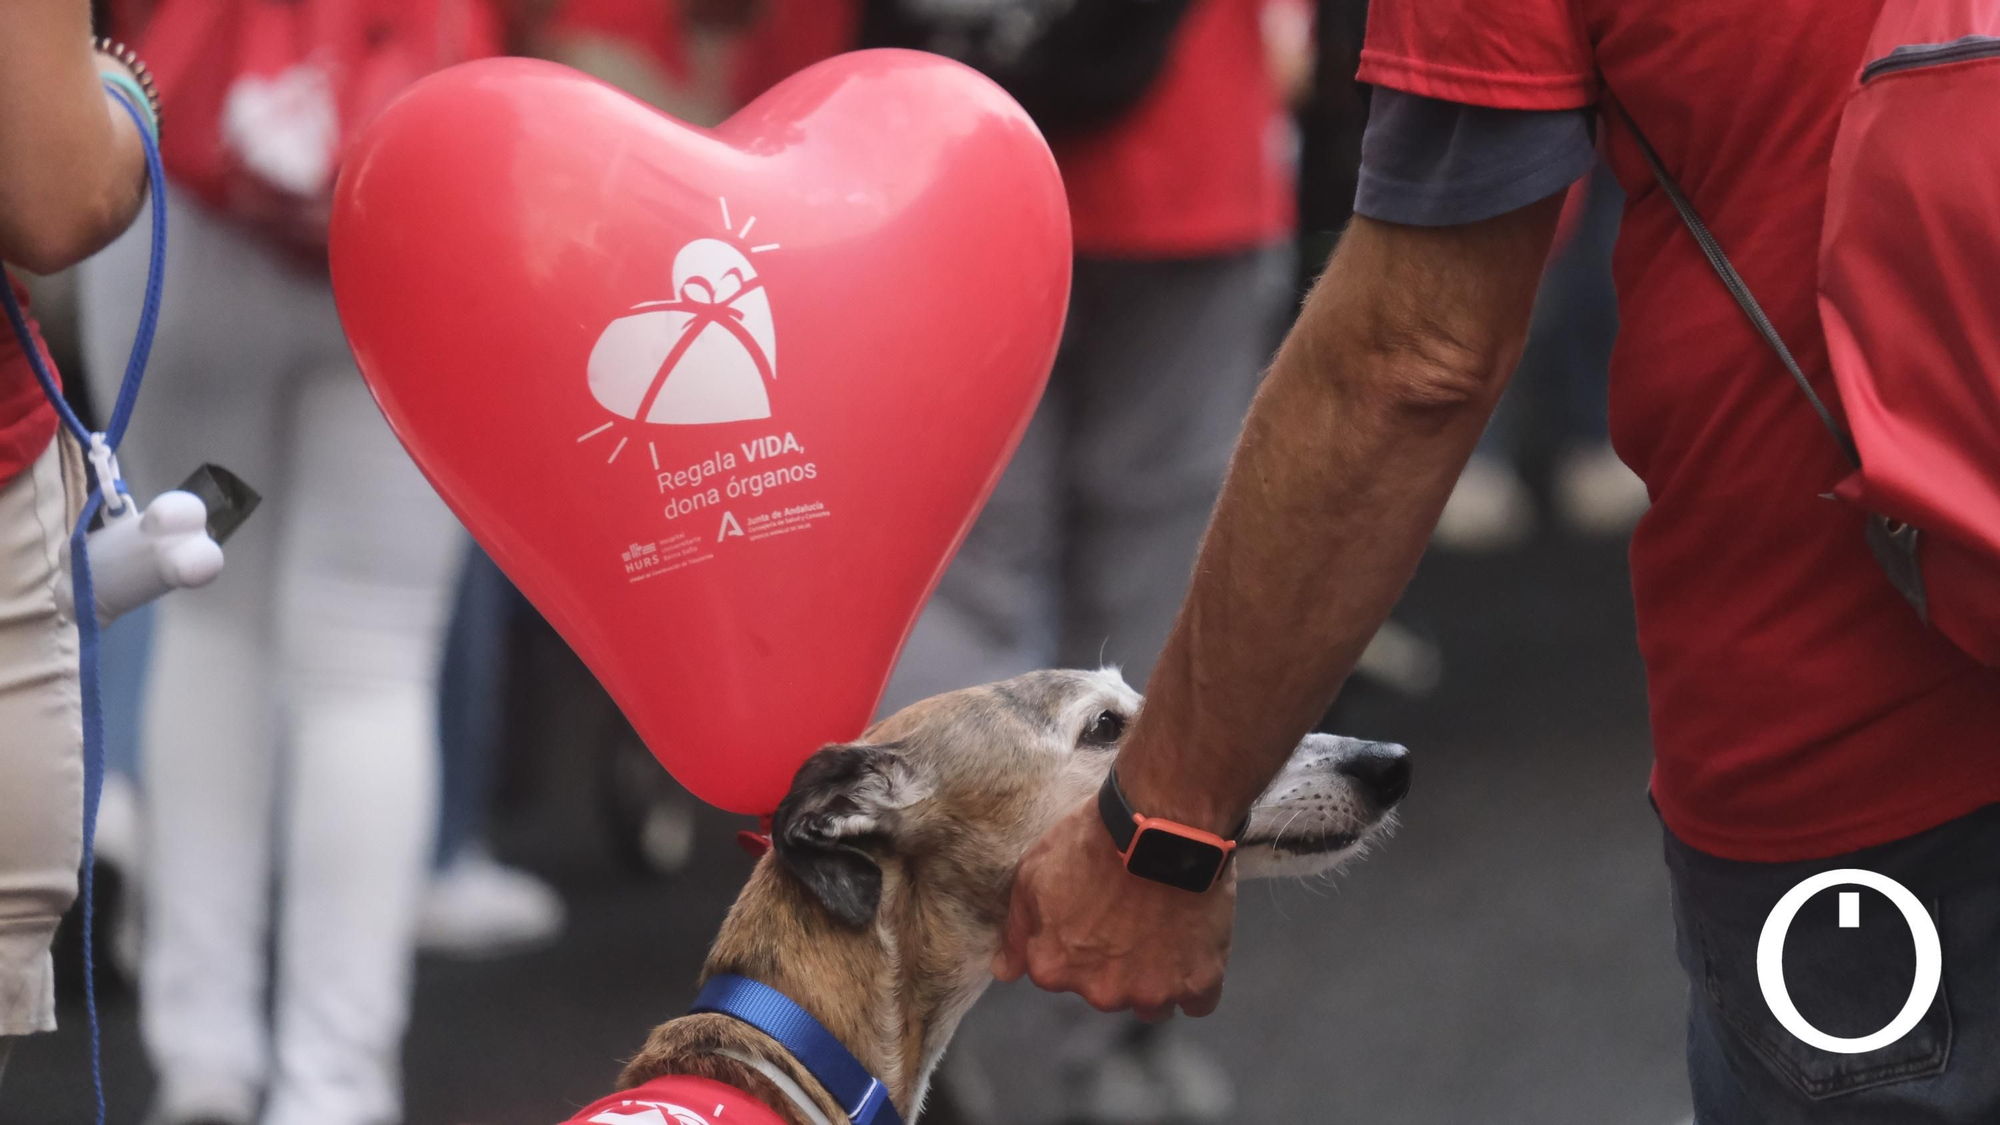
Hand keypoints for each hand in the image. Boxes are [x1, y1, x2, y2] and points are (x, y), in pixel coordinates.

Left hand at [992, 798, 1235, 1020]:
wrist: (1162, 826)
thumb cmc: (1093, 842)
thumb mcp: (1033, 873)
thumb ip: (1018, 929)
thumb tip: (1004, 971)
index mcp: (1054, 968)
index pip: (1060, 974)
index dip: (1075, 943)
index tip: (1092, 915)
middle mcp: (1101, 992)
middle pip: (1107, 991)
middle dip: (1115, 965)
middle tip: (1130, 916)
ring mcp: (1152, 991)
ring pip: (1152, 1002)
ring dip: (1155, 978)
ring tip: (1165, 931)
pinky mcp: (1198, 983)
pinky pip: (1199, 1002)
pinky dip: (1197, 982)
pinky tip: (1195, 947)